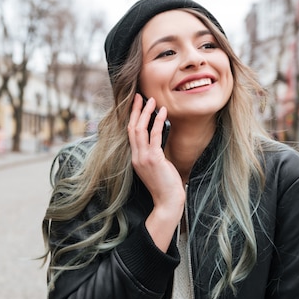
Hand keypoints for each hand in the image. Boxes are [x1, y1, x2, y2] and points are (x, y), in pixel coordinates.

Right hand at [128, 94, 184, 250]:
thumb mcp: (157, 166)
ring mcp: (143, 158)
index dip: (133, 118)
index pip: (130, 134)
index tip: (136, 105)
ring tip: (151, 100)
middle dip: (135, 111)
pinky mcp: (153, 159)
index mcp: (134, 159)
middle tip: (139, 96)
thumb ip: (155, 152)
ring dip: (145, 113)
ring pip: (140, 130)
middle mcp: (136, 157)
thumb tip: (160, 135)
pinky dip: (157, 122)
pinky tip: (162, 112)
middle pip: (132, 128)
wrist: (167, 202)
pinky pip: (154, 136)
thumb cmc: (165, 185)